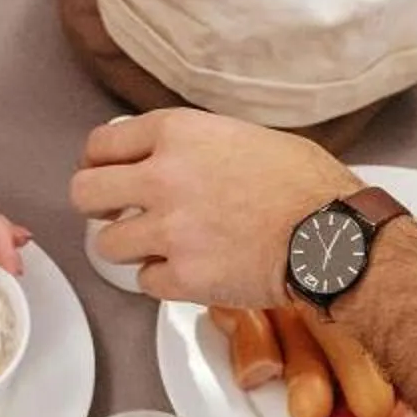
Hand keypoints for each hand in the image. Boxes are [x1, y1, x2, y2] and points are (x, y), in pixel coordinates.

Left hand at [72, 111, 354, 309]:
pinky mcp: (183, 277)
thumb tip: (171, 158)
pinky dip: (162, 280)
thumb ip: (195, 146)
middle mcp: (163, 177)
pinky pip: (145, 283)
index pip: (102, 144)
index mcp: (178, 133)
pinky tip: (189, 271)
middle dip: (97, 207)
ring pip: (107, 246)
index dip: (97, 162)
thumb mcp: (243, 136)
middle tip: (115, 215)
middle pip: (85, 192)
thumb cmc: (305, 184)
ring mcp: (170, 230)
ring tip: (157, 248)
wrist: (331, 236)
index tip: (105, 174)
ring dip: (128, 248)